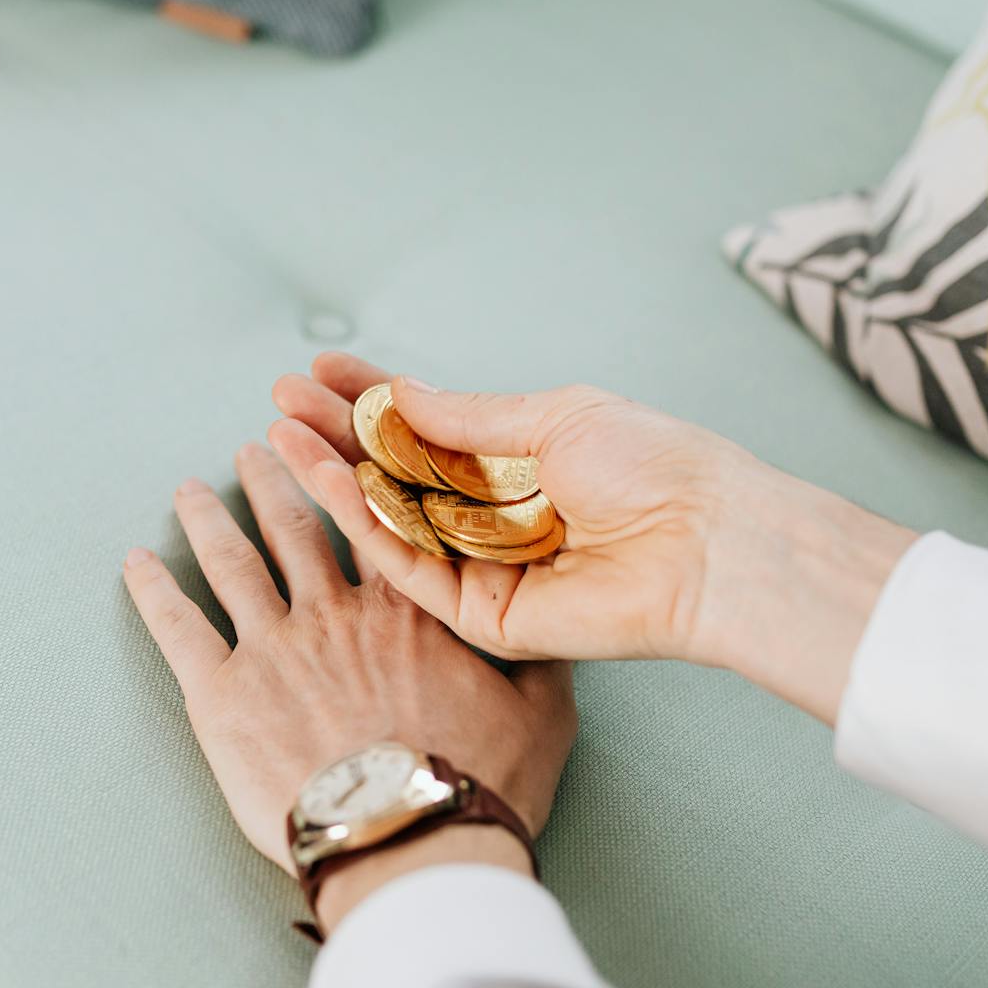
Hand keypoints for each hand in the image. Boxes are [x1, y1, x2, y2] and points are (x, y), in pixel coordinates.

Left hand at [122, 443, 576, 924]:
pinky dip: (153, 590)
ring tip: (190, 489)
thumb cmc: (477, 784)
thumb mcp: (542, 715)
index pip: (371, 520)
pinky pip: (178, 627)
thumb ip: (539, 659)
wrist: (408, 838)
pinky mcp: (221, 693)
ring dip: (209, 518)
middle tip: (255, 445)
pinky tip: (135, 562)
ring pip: (233, 563)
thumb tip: (548, 624)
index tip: (332, 444)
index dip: (348, 479)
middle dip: (273, 478)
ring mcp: (273, 646)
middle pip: (294, 527)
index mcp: (405, 608)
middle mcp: (334, 612)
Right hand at [270, 354, 917, 722]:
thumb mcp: (554, 416)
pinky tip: (333, 484)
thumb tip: (400, 393)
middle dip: (337, 438)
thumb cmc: (653, 468)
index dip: (372, 399)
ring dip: (334, 479)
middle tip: (278, 401)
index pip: (427, 431)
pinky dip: (369, 528)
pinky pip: (412, 570)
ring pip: (392, 524)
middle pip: (397, 477)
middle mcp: (495, 517)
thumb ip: (470, 416)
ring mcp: (486, 568)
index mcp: (519, 464)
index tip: (319, 369)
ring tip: (281, 437)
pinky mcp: (484, 618)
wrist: (708, 540)